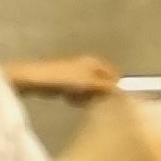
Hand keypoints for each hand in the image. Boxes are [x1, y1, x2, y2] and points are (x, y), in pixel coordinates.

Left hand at [4, 52, 120, 101]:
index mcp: (95, 62)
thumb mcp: (90, 83)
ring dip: (84, 96)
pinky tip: (67, 98)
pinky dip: (74, 97)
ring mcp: (76, 73)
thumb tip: (120, 90)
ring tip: (75, 98)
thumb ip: (106, 87)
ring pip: (89, 89)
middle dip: (96, 93)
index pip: (113, 74)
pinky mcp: (66, 81)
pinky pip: (77, 92)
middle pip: (101, 83)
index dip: (112, 87)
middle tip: (89, 99)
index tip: (109, 99)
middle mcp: (87, 65)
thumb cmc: (67, 79)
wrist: (39, 80)